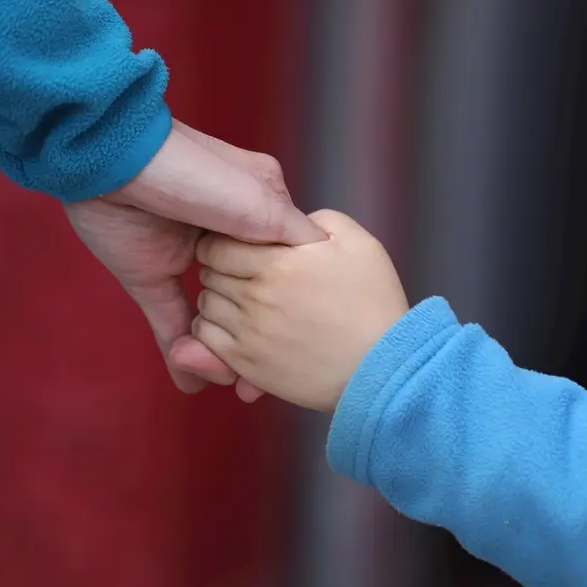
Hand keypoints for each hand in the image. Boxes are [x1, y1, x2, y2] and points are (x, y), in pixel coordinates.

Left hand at [65, 120, 326, 397]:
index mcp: (257, 210)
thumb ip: (291, 232)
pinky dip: (182, 354)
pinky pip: (170, 322)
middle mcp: (224, 236)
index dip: (294, 309)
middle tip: (262, 382)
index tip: (304, 345)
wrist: (110, 159)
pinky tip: (193, 386)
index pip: (283, 269)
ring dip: (222, 355)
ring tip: (236, 386)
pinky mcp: (148, 275)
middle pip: (249, 300)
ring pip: (214, 318)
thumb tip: (323, 258)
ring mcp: (185, 257)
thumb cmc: (191, 170)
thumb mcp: (258, 198)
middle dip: (258, 343)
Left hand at [192, 210, 408, 411]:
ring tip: (242, 299)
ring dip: (217, 297)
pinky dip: (211, 329)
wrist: (381, 365)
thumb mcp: (356, 243)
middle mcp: (256, 297)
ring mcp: (248, 333)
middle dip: (219, 268)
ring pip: (205, 305)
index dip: (222, 241)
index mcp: (277, 263)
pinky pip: (206, 339)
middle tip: (242, 272)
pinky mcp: (248, 364)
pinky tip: (235, 325)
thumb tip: (286, 221)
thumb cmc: (373, 302)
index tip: (238, 247)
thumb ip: (316, 221)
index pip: (216, 244)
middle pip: (208, 273)